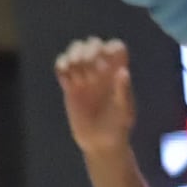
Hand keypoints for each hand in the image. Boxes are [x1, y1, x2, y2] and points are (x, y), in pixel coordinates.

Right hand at [56, 35, 138, 153]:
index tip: (105, 62)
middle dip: (88, 49)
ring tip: (76, 74)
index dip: (109, 48)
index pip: (115, 47)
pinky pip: (61, 66)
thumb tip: (123, 71)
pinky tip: (65, 77)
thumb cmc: (118, 127)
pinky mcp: (69, 85)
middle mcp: (100, 70)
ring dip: (73, 56)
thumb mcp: (125, 111)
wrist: (100, 143)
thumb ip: (123, 91)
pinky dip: (61, 65)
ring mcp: (83, 76)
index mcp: (117, 72)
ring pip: (75, 50)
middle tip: (87, 66)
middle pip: (92, 43)